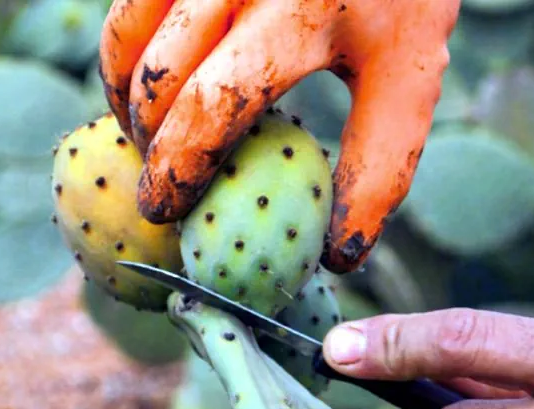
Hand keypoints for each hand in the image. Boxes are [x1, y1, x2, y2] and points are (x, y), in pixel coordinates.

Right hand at [97, 0, 459, 272]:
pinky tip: (150, 90)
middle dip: (148, 141)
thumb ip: (380, 168)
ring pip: (127, 32)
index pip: (214, 101)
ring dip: (123, 97)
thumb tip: (339, 258)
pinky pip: (133, 4)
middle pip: (159, 73)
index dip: (179, 165)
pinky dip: (129, 53)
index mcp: (302, 11)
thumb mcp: (410, 81)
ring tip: (148, 142)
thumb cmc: (405, 5)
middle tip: (159, 189)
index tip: (164, 211)